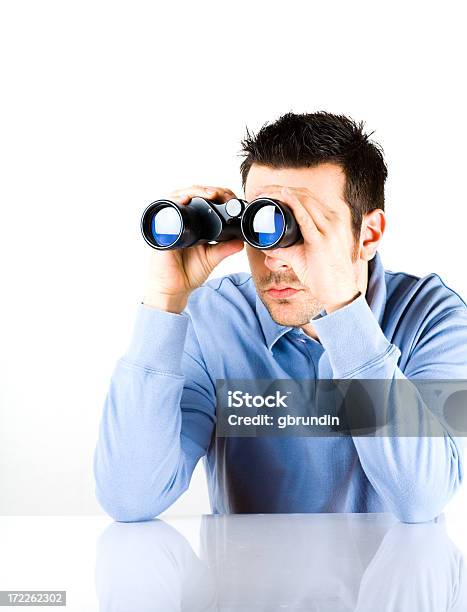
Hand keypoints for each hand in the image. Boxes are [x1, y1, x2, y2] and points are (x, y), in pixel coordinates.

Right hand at [143, 185, 243, 312]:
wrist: (174, 289)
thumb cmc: (188, 273)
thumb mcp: (212, 258)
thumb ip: (225, 248)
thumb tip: (241, 241)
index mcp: (193, 224)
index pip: (202, 200)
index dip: (216, 195)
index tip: (229, 198)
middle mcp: (181, 220)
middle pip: (192, 194)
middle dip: (208, 190)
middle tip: (221, 194)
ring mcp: (170, 222)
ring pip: (180, 195)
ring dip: (195, 191)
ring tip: (209, 194)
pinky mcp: (161, 228)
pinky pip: (166, 209)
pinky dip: (175, 200)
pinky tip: (186, 199)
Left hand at [260, 186, 360, 312]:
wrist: (339, 292)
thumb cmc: (325, 274)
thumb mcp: (306, 255)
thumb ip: (287, 248)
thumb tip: (267, 247)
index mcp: (332, 219)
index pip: (308, 196)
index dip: (286, 190)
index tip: (267, 192)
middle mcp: (334, 219)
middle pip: (304, 194)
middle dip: (278, 189)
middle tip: (259, 191)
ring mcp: (330, 228)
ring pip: (303, 201)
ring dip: (280, 194)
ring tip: (262, 194)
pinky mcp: (322, 240)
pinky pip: (306, 218)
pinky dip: (293, 204)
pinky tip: (283, 195)